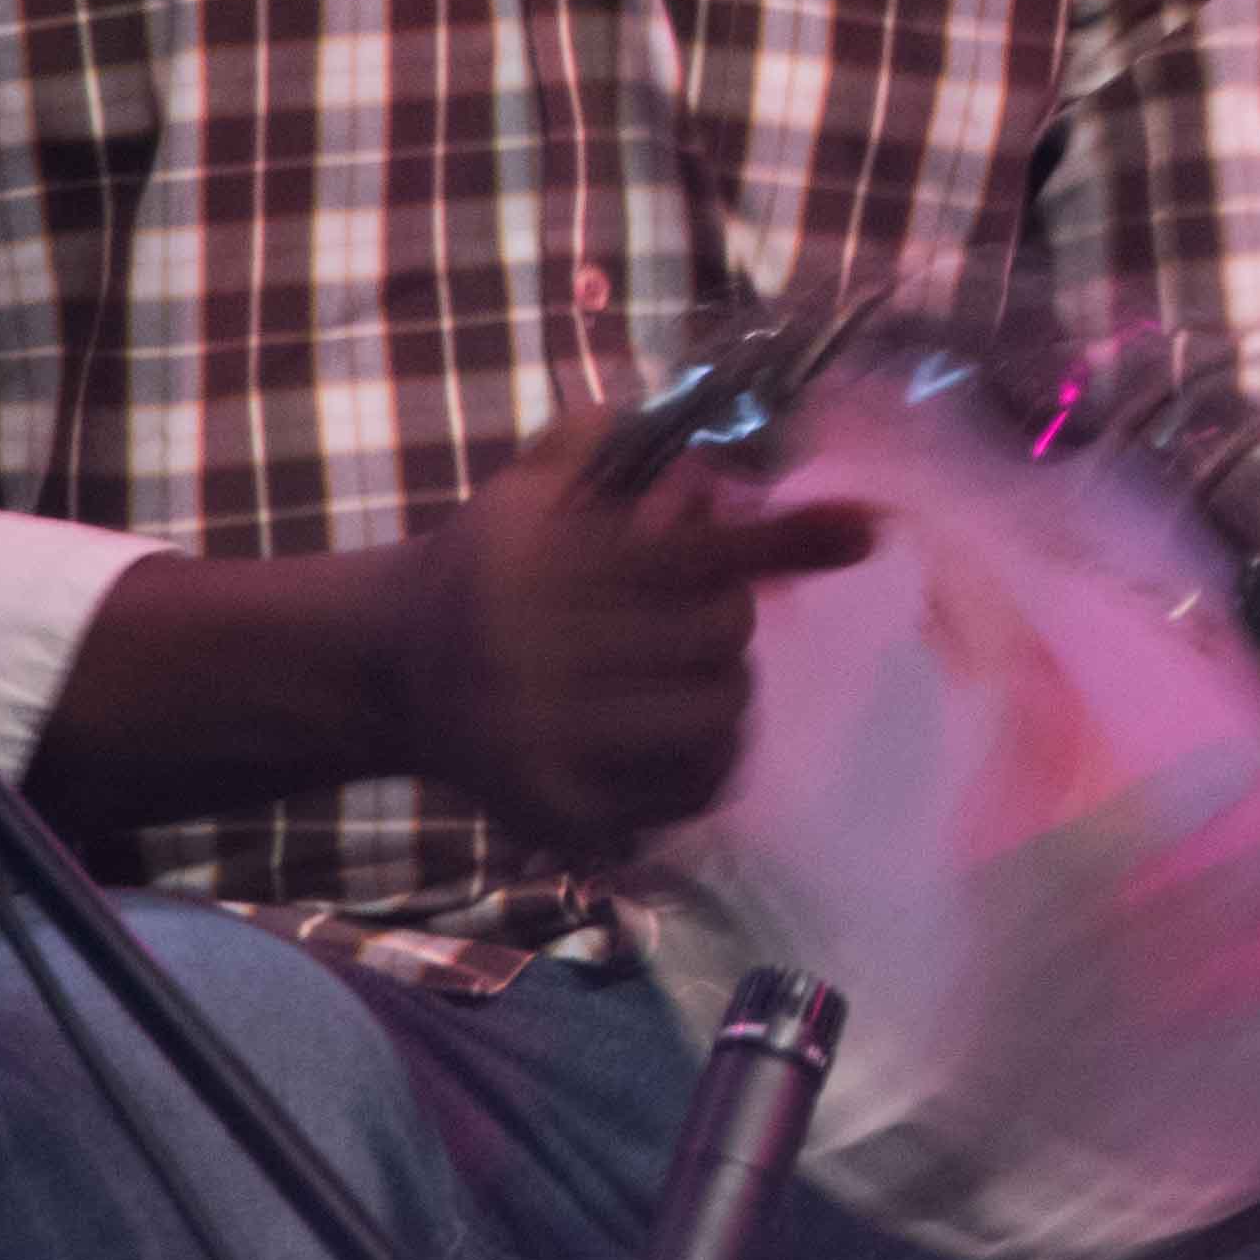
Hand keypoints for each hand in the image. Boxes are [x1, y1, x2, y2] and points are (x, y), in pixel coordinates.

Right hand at [388, 408, 878, 861]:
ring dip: (722, 688)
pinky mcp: (561, 811)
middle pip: (722, 632)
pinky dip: (709, 759)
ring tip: (680, 676)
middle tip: (691, 616)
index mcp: (547, 563)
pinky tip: (675, 733)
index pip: (694, 550)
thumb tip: (716, 456)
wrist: (388, 666)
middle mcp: (542, 652)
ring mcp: (550, 740)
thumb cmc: (490, 561)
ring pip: (720, 712)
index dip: (786, 540)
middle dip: (724, 617)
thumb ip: (616, 449)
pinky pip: (693, 789)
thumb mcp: (531, 485)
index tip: (871, 527)